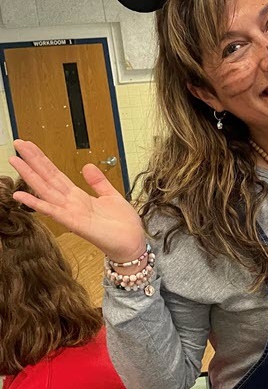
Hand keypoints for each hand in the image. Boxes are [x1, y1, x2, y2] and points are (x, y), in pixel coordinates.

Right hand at [9, 139, 146, 261]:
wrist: (132, 244)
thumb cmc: (122, 225)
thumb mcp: (111, 196)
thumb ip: (98, 182)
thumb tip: (87, 166)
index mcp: (78, 196)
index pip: (55, 174)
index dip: (42, 160)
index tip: (29, 146)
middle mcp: (70, 203)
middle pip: (47, 178)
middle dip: (32, 161)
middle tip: (17, 144)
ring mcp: (70, 213)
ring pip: (45, 191)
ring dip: (29, 176)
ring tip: (14, 160)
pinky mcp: (74, 224)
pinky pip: (52, 211)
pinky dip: (36, 203)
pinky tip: (20, 196)